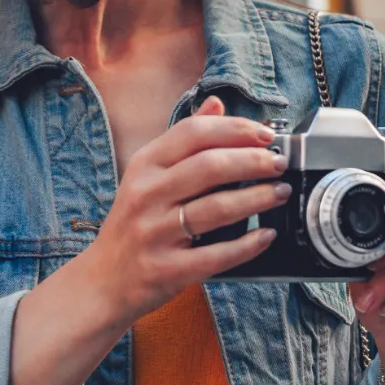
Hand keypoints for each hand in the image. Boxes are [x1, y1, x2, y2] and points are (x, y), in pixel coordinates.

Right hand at [78, 95, 287, 324]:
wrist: (103, 280)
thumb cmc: (133, 222)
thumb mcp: (148, 175)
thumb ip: (183, 139)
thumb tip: (216, 104)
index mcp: (145, 165)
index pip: (193, 133)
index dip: (235, 129)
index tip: (265, 134)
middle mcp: (146, 195)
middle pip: (208, 167)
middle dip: (253, 161)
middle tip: (279, 163)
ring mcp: (154, 233)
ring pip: (215, 209)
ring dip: (256, 199)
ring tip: (280, 192)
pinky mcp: (166, 269)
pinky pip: (214, 255)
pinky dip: (245, 245)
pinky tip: (265, 235)